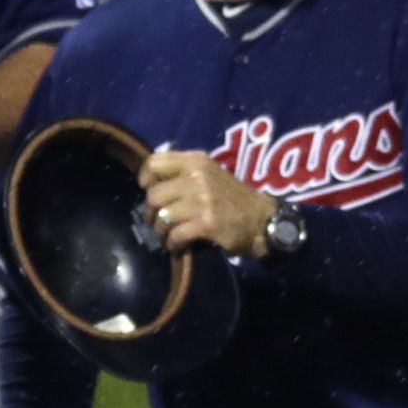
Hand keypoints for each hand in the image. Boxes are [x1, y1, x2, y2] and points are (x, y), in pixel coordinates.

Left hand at [141, 148, 275, 259]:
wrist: (261, 220)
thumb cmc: (231, 198)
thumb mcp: (208, 174)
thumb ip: (182, 173)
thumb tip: (149, 184)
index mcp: (196, 161)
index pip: (155, 163)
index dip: (146, 179)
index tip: (150, 191)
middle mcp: (197, 176)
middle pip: (154, 195)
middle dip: (152, 213)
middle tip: (160, 222)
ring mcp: (203, 200)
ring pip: (162, 217)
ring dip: (161, 232)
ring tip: (168, 237)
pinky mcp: (207, 223)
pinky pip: (176, 235)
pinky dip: (173, 244)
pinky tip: (178, 246)